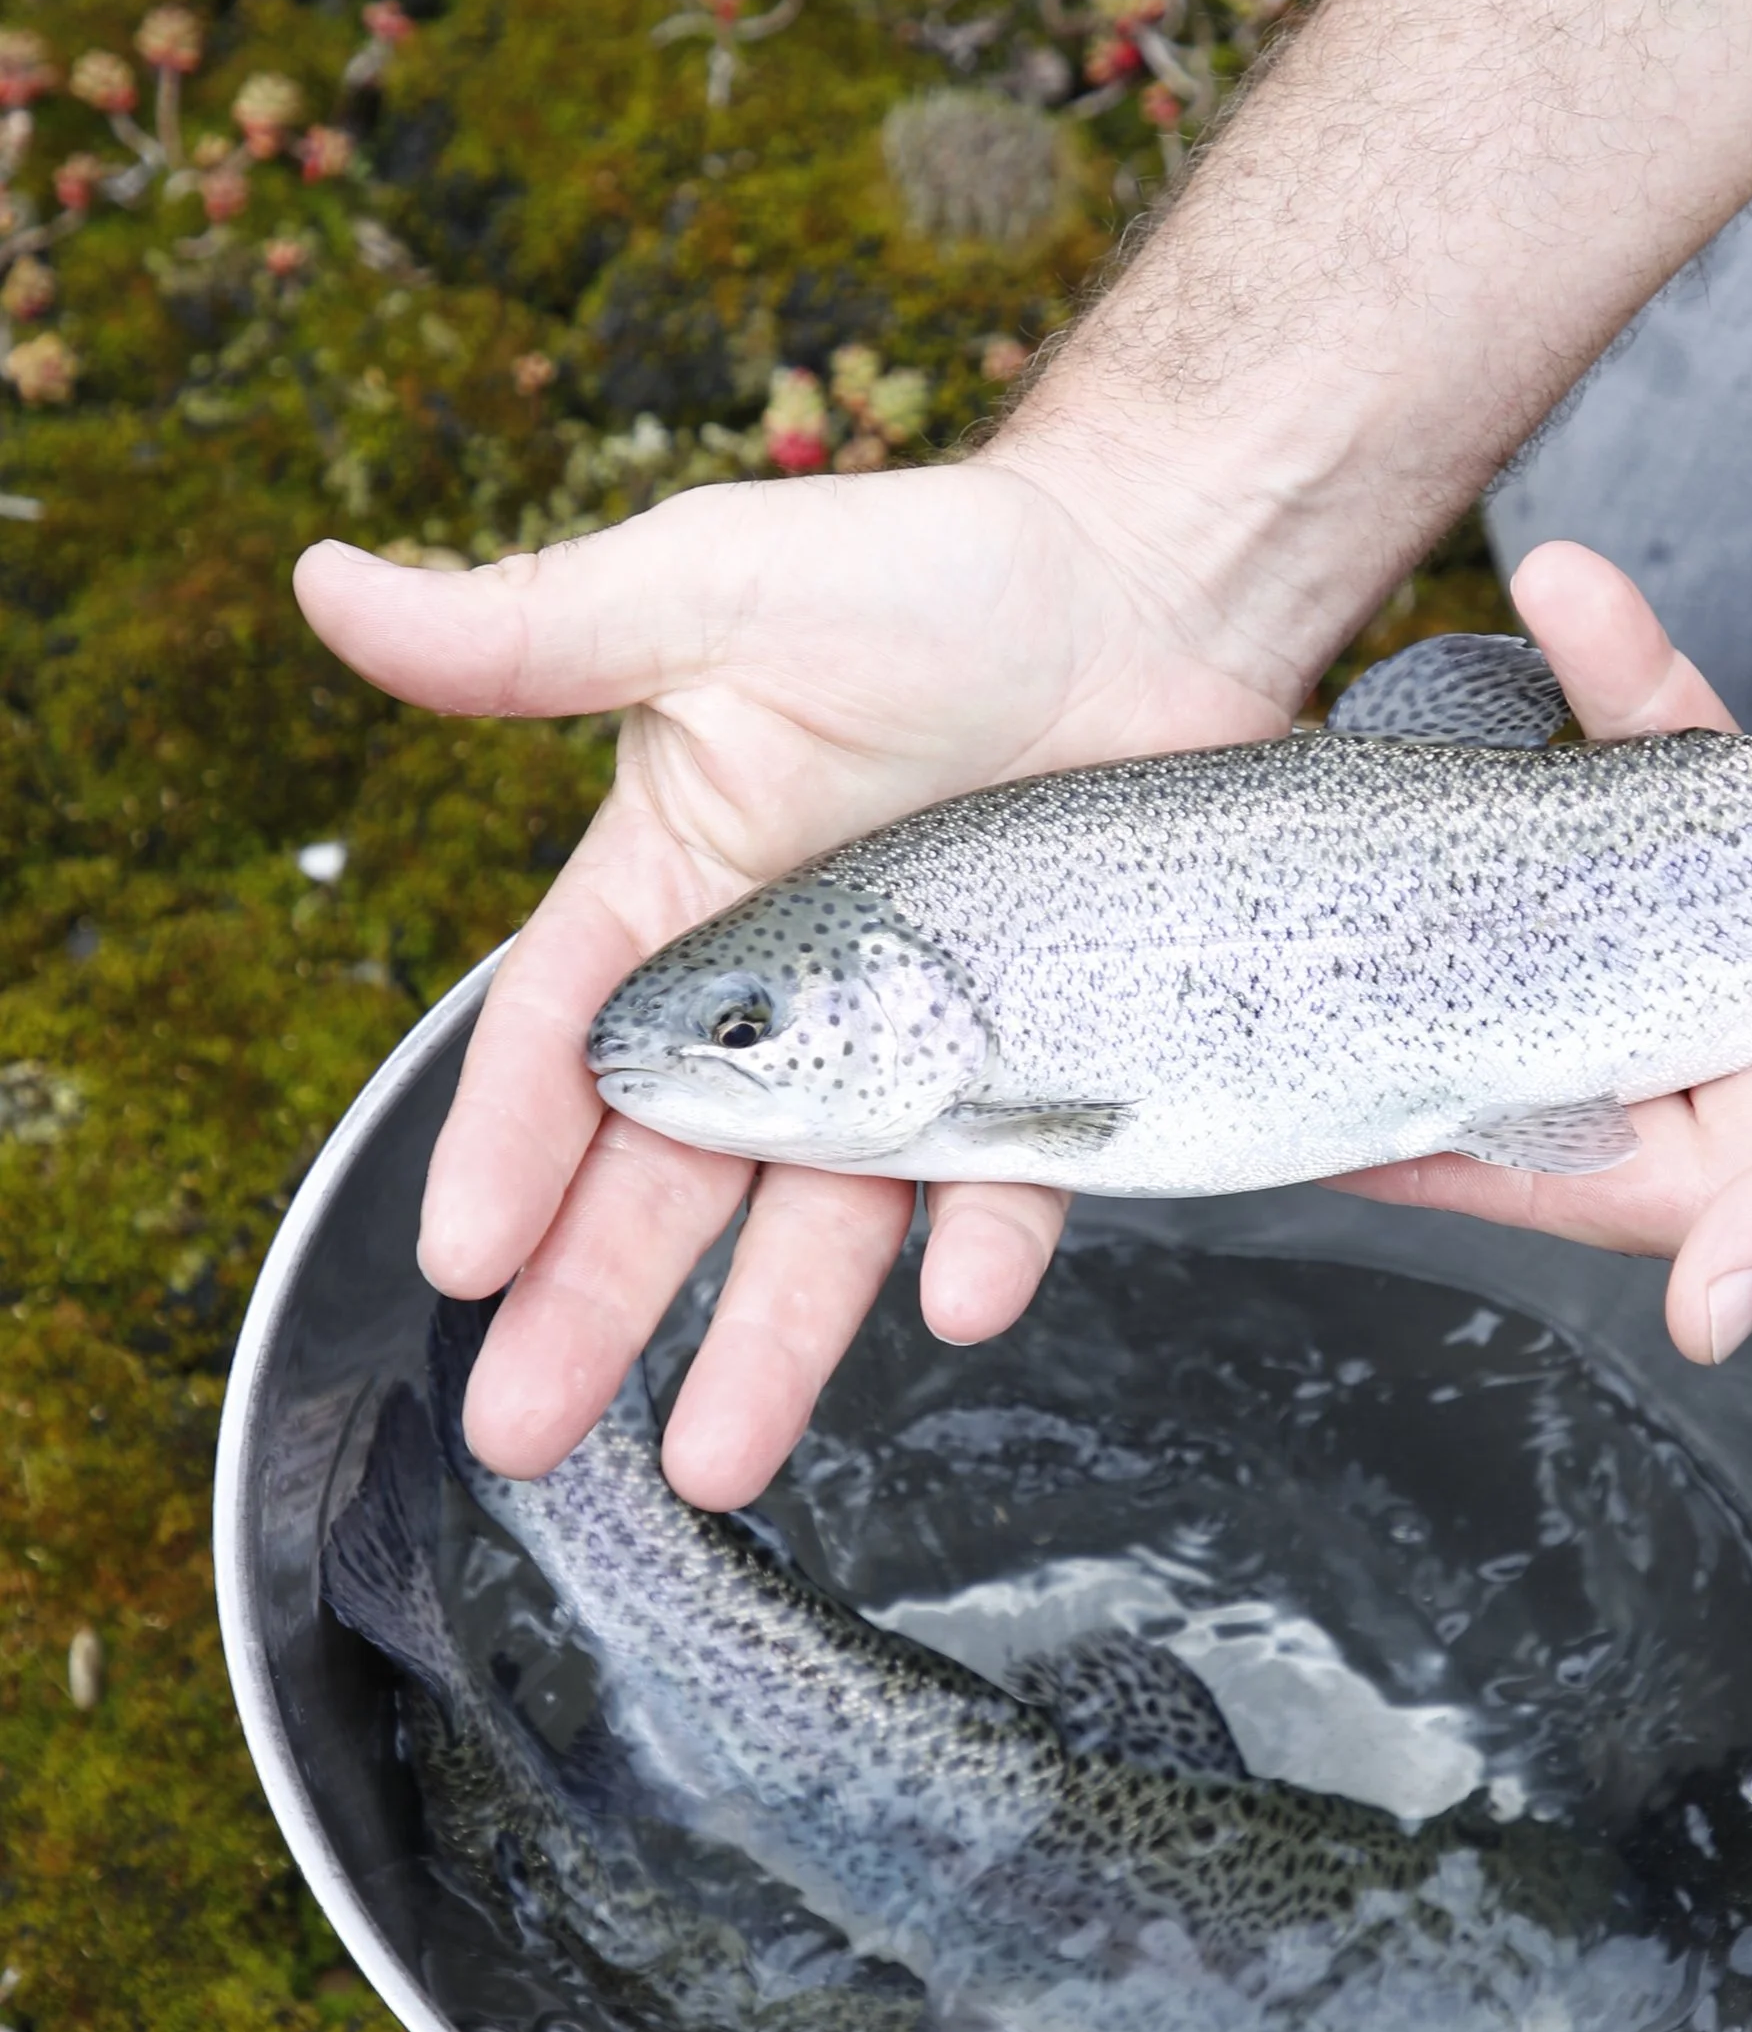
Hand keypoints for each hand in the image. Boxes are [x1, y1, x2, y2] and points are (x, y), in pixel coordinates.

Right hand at [295, 451, 1301, 1502]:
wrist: (1144, 582)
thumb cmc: (921, 568)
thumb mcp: (708, 588)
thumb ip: (529, 630)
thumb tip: (326, 582)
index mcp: (676, 894)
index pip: (564, 1040)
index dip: (509, 1147)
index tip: (461, 1259)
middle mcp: (785, 993)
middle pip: (668, 1175)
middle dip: (593, 1306)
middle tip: (529, 1434)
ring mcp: (916, 1040)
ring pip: (823, 1218)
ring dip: (769, 1342)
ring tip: (718, 1463)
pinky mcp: (1048, 1055)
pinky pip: (1012, 1174)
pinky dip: (988, 1239)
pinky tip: (958, 1305)